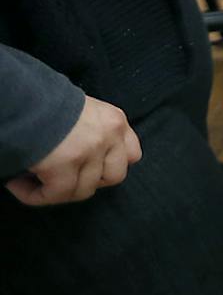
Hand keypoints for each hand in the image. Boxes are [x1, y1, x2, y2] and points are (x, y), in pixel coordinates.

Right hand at [6, 96, 139, 206]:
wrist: (23, 98)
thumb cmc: (46, 102)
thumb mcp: (83, 111)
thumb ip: (94, 132)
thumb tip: (82, 163)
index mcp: (114, 120)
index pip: (132, 154)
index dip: (110, 167)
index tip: (89, 169)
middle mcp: (109, 135)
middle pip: (114, 176)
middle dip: (90, 182)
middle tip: (64, 178)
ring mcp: (89, 151)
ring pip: (83, 190)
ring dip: (58, 191)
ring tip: (34, 181)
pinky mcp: (65, 166)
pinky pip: (55, 195)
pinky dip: (34, 195)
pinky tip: (18, 184)